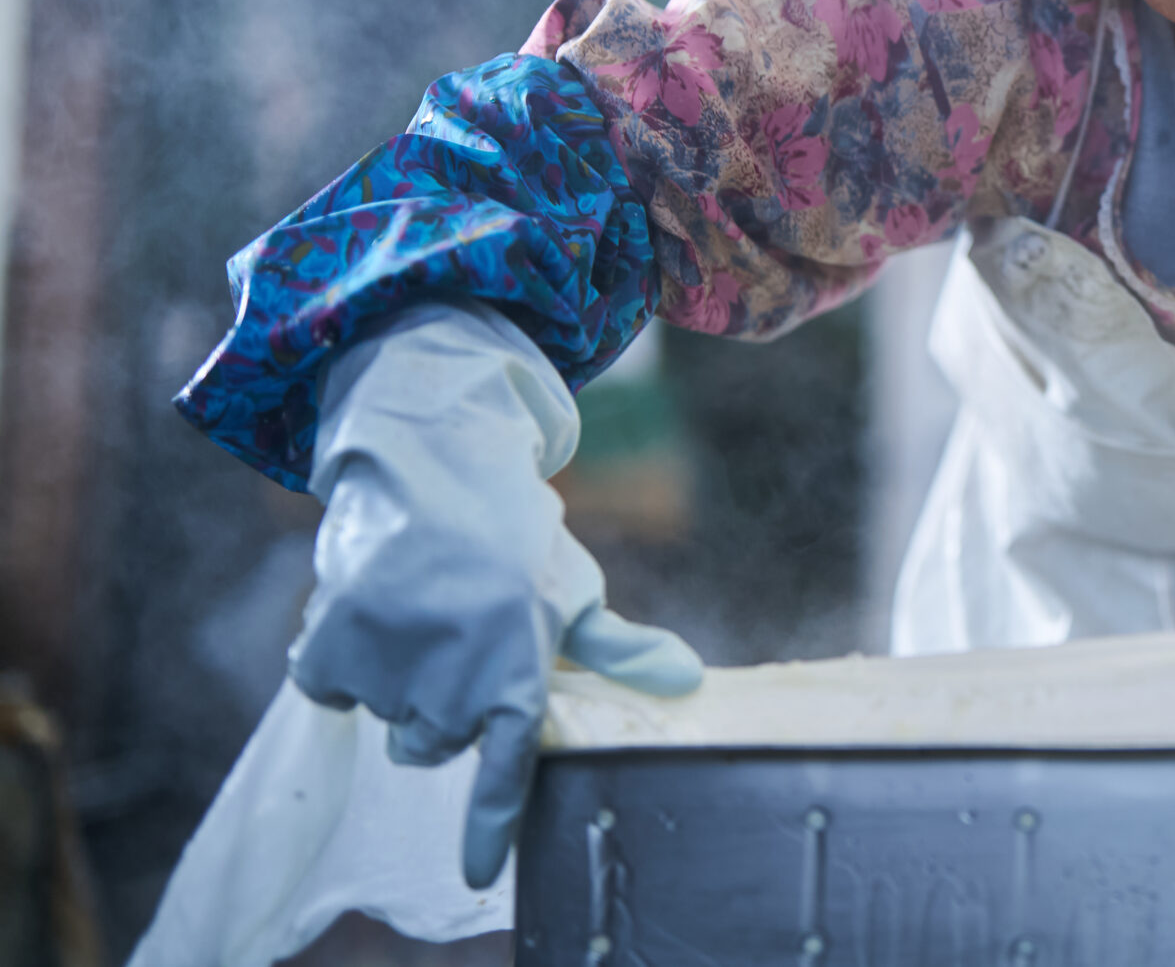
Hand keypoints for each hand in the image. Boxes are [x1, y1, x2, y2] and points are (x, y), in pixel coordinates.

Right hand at [287, 304, 702, 887]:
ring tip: (420, 608)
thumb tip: (686, 679)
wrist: (435, 459)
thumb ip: (616, 649)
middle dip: (440, 702)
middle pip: (432, 743)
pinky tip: (374, 602)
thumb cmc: (512, 536)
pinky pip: (328, 685)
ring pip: (384, 715)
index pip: (503, 768)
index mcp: (520, 667)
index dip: (490, 825)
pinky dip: (340, 652)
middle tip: (456, 632)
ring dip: (394, 675)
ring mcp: (391, 664)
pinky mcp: (330, 644)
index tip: (480, 875)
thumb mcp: (569, 590)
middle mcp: (456, 676)